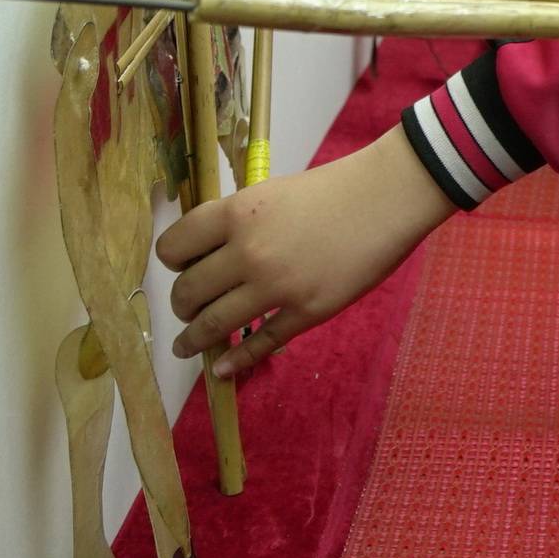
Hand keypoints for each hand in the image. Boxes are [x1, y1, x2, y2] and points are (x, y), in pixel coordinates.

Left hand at [158, 133, 453, 375]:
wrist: (386, 197)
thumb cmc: (330, 188)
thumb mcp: (269, 193)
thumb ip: (237, 222)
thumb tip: (208, 256)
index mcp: (235, 214)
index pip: (173, 248)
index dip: (172, 262)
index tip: (181, 269)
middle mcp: (247, 252)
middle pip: (188, 292)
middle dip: (182, 305)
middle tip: (189, 308)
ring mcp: (276, 286)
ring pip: (213, 324)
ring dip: (194, 339)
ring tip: (187, 346)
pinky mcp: (306, 312)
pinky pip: (259, 344)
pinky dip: (234, 361)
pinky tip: (221, 369)